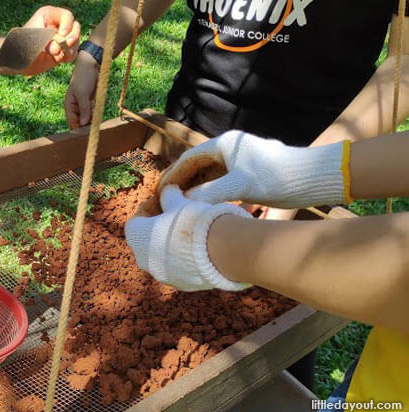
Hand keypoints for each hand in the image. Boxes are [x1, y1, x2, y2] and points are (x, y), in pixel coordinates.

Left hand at [21, 6, 80, 74]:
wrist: (18, 58)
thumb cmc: (22, 43)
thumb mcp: (33, 38)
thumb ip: (46, 41)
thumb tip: (57, 49)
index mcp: (49, 15)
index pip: (66, 16)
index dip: (67, 24)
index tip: (62, 34)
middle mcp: (57, 25)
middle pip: (75, 27)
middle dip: (73, 37)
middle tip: (66, 44)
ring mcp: (61, 38)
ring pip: (76, 40)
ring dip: (71, 48)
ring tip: (62, 55)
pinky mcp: (63, 50)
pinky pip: (73, 53)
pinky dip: (70, 57)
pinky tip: (62, 59)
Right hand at [65, 52, 98, 128]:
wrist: (91, 65)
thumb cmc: (83, 78)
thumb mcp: (83, 94)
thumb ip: (84, 109)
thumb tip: (83, 124)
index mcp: (69, 105)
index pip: (72, 122)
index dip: (77, 129)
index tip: (85, 136)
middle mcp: (75, 107)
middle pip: (80, 122)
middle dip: (86, 127)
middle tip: (93, 132)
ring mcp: (83, 105)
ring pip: (87, 118)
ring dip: (92, 122)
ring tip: (97, 127)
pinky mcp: (90, 103)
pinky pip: (93, 113)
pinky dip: (96, 116)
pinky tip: (99, 119)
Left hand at [125, 185, 251, 291]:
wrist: (218, 251)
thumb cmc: (193, 222)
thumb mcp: (179, 202)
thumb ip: (169, 195)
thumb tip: (168, 189)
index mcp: (136, 236)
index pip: (135, 222)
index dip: (148, 211)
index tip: (161, 204)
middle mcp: (143, 259)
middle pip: (147, 241)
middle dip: (158, 230)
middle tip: (176, 219)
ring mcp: (161, 275)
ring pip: (162, 258)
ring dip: (171, 247)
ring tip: (190, 235)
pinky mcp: (179, 285)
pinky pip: (178, 270)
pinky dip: (184, 261)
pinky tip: (200, 250)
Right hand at [163, 130, 348, 208]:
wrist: (312, 177)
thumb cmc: (277, 177)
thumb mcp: (239, 187)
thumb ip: (208, 193)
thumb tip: (183, 203)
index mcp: (225, 143)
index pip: (189, 158)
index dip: (173, 174)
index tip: (161, 190)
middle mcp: (232, 147)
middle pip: (199, 165)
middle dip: (183, 182)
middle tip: (168, 200)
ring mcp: (242, 159)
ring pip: (212, 173)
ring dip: (198, 188)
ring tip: (185, 205)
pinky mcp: (252, 170)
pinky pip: (224, 180)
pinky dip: (213, 191)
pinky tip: (208, 206)